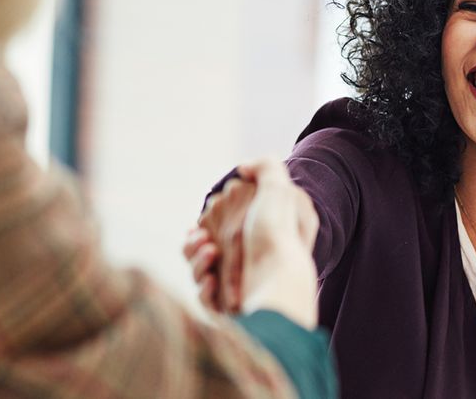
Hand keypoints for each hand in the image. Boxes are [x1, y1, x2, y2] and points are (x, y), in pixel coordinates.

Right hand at [185, 159, 318, 327]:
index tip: (205, 218)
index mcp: (259, 237)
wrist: (278, 284)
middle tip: (203, 239)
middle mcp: (249, 263)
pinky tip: (212, 280)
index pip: (223, 227)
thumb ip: (265, 167)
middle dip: (195, 242)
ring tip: (210, 253)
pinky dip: (204, 287)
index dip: (209, 221)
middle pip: (204, 249)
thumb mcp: (280, 190)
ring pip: (199, 272)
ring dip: (197, 260)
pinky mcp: (229, 309)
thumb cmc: (278, 236)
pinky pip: (205, 297)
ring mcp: (238, 287)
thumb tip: (244, 169)